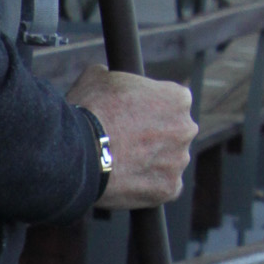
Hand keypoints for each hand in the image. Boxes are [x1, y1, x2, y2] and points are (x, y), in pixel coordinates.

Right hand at [66, 63, 196, 208]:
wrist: (77, 153)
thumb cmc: (88, 111)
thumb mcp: (98, 77)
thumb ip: (114, 76)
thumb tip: (107, 75)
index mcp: (178, 98)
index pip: (172, 102)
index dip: (150, 108)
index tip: (133, 115)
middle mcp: (186, 128)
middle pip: (174, 132)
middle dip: (155, 136)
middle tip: (126, 140)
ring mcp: (179, 161)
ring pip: (169, 161)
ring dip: (151, 161)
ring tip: (120, 163)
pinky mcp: (169, 189)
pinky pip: (164, 187)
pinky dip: (148, 185)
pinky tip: (127, 180)